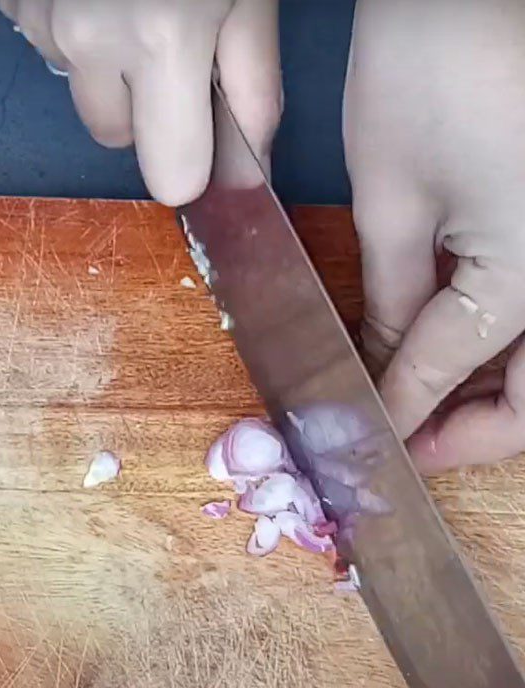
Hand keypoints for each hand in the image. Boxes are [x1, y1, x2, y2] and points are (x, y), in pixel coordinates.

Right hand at [0, 0, 281, 204]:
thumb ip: (253, 83)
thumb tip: (250, 168)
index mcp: (162, 40)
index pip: (171, 178)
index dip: (190, 164)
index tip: (200, 137)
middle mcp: (88, 40)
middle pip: (114, 138)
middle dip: (142, 111)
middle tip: (167, 47)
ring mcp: (40, 17)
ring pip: (76, 89)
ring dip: (101, 65)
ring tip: (127, 3)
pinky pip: (44, 44)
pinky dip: (69, 27)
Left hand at [344, 0, 524, 472]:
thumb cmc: (439, 65)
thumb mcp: (395, 200)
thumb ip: (394, 300)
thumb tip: (383, 368)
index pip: (448, 372)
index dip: (400, 415)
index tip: (361, 442)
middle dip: (469, 427)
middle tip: (408, 441)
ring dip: (491, 391)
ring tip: (424, 403)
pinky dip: (505, 340)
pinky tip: (458, 346)